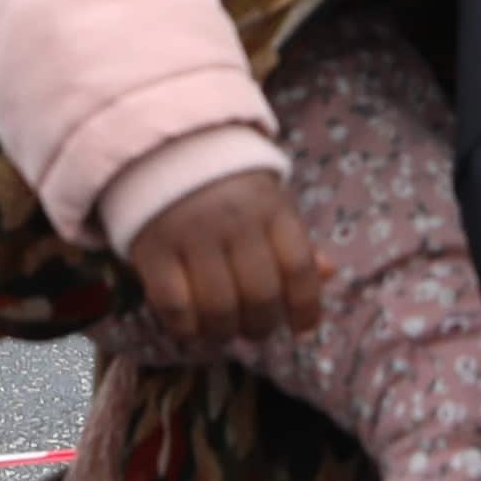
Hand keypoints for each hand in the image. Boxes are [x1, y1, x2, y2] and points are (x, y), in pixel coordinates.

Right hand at [122, 170, 327, 349]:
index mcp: (270, 206)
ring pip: (219, 308)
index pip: (298, 268)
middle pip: (260, 296)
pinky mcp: (152, 249)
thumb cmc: (226, 186)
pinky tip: (192, 325)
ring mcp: (190, 234)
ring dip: (226, 331)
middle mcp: (233, 219)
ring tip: (224, 328)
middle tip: (254, 328)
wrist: (160, 148)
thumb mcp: (268, 202)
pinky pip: (174, 306)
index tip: (302, 328)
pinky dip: (186, 327)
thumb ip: (296, 241)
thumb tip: (329, 273)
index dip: (305, 307)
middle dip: (262, 325)